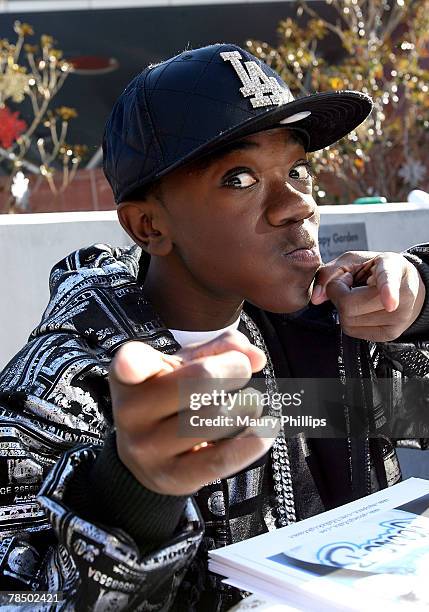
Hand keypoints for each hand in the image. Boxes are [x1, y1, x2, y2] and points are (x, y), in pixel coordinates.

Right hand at [109, 331, 278, 495]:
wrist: (148, 455)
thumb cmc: (171, 397)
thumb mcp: (185, 364)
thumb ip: (221, 348)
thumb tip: (255, 357)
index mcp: (129, 375)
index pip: (130, 364)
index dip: (133, 363)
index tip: (141, 364)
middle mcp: (131, 412)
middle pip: (201, 380)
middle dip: (235, 370)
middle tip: (240, 371)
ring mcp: (149, 449)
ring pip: (218, 419)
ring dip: (248, 405)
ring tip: (248, 402)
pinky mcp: (173, 477)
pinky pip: (222, 458)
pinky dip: (253, 441)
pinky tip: (265, 428)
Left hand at [311, 251, 425, 341]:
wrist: (403, 285)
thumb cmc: (374, 270)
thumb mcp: (353, 261)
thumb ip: (330, 273)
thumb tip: (316, 298)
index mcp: (393, 268)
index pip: (389, 281)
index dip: (388, 291)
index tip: (390, 303)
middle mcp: (402, 296)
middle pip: (351, 305)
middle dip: (338, 294)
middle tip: (349, 284)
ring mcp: (398, 319)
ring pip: (348, 321)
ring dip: (343, 307)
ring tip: (358, 295)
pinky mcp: (389, 334)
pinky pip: (352, 331)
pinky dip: (349, 319)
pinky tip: (361, 308)